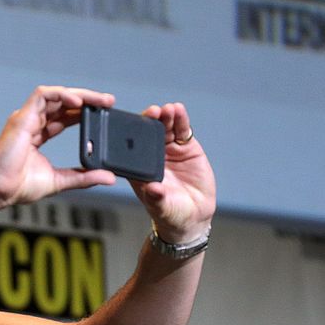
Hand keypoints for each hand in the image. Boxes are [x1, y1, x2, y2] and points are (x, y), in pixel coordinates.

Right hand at [0, 85, 118, 208]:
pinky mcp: (23, 117)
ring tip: (100, 100)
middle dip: (88, 100)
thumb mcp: (60, 181)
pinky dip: (62, 94)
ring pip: (56, 95)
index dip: (83, 112)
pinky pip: (44, 95)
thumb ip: (84, 177)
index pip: (64, 117)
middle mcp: (32, 123)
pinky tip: (78, 102)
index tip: (104, 113)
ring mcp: (27, 118)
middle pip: (63, 103)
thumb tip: (108, 177)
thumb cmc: (18, 187)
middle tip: (109, 102)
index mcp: (37, 136)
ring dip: (80, 94)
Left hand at [131, 103, 215, 242]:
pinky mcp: (185, 147)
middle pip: (147, 133)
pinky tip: (179, 110)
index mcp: (137, 169)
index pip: (129, 149)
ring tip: (168, 109)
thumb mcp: (163, 208)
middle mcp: (150, 156)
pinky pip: (181, 130)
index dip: (130, 136)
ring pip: (164, 128)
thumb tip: (152, 189)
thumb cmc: (171, 213)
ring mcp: (167, 149)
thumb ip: (157, 198)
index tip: (131, 127)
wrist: (194, 214)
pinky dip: (180, 120)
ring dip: (165, 117)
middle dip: (149, 121)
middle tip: (153, 112)